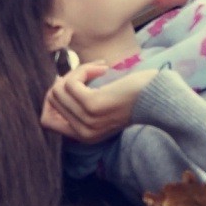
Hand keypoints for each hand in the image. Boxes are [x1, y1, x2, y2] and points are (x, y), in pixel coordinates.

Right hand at [41, 56, 160, 143]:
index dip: (50, 99)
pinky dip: (83, 70)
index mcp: (84, 136)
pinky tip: (102, 69)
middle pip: (52, 99)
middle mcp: (83, 133)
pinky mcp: (92, 106)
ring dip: (76, 72)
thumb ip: (80, 102)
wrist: (159, 97)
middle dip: (66, 79)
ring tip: (97, 69)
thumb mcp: (103, 106)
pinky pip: (71, 83)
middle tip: (88, 72)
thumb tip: (56, 83)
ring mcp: (87, 121)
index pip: (46, 121)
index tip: (67, 84)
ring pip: (59, 89)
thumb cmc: (133, 96)